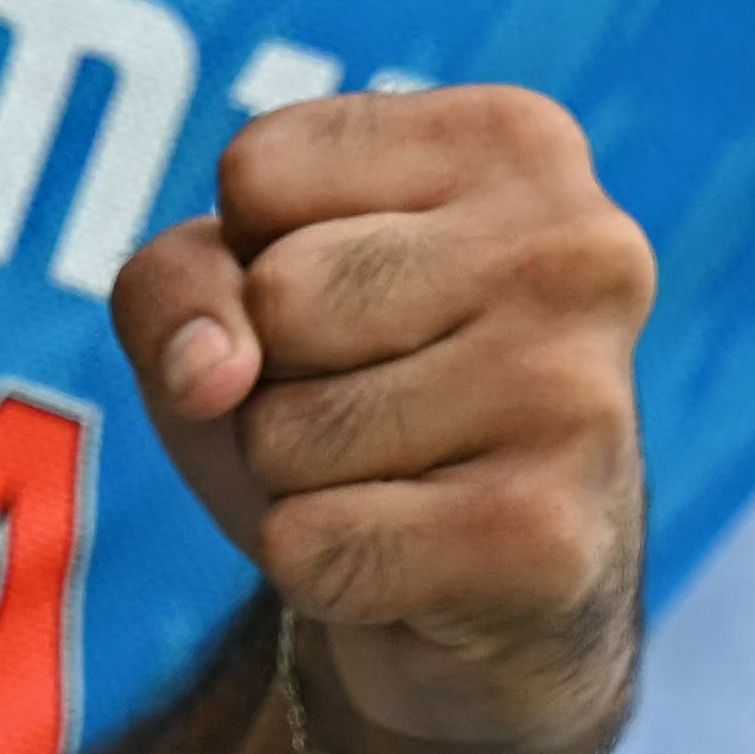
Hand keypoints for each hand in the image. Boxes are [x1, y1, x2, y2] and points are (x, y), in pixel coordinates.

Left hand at [107, 92, 647, 753]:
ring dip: (297, 483)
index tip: (353, 310)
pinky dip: (319, 573)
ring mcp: (577, 394)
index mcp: (517, 142)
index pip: (258, 174)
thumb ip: (175, 283)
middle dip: (274, 381)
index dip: (254, 264)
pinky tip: (414, 566)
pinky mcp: (546, 539)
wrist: (500, 611)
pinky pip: (312, 546)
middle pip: (276, 300)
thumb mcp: (238, 302)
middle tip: (374, 415)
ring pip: (284, 430)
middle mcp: (578, 247)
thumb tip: (211, 373)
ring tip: (397, 485)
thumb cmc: (362, 403)